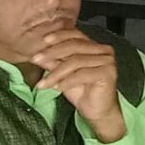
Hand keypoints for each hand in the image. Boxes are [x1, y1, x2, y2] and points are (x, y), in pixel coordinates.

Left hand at [28, 28, 128, 143]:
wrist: (98, 110)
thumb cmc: (82, 91)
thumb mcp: (63, 74)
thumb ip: (54, 62)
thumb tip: (38, 54)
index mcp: (94, 46)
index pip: (76, 34)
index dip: (59, 35)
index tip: (43, 40)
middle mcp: (103, 50)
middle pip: (75, 46)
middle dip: (52, 52)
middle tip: (36, 59)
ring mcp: (107, 61)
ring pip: (76, 61)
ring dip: (55, 73)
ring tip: (42, 83)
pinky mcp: (108, 73)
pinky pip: (82, 74)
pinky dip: (66, 81)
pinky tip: (56, 88)